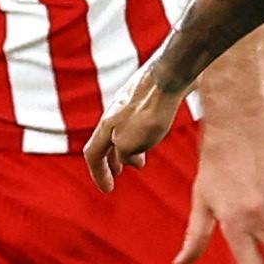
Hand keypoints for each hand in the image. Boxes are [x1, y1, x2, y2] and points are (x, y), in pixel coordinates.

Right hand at [83, 72, 183, 190]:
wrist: (171, 74)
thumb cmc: (151, 110)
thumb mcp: (132, 143)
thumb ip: (124, 154)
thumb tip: (127, 158)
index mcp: (106, 125)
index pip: (93, 154)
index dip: (98, 174)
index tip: (108, 189)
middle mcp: (114, 113)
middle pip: (106, 141)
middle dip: (111, 161)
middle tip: (118, 174)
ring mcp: (130, 102)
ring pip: (123, 130)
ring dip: (127, 149)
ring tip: (140, 161)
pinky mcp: (148, 95)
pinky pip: (138, 120)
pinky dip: (141, 134)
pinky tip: (156, 134)